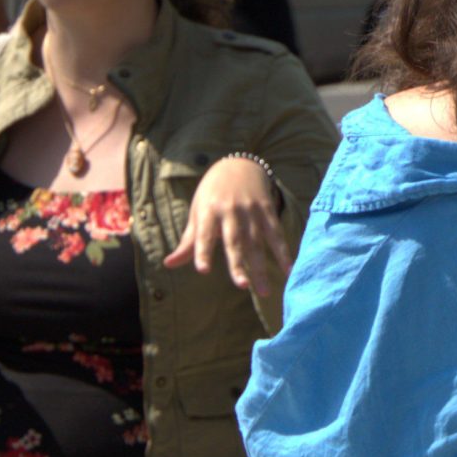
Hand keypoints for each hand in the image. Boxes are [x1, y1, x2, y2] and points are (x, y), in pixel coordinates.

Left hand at [162, 158, 291, 299]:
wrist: (240, 164)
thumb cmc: (212, 194)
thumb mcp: (197, 212)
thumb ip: (188, 241)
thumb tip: (168, 264)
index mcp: (208, 211)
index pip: (204, 235)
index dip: (203, 252)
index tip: (203, 271)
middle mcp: (231, 211)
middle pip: (236, 242)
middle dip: (239, 265)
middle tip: (243, 287)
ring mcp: (252, 210)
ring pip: (258, 243)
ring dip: (262, 268)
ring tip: (264, 292)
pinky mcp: (268, 211)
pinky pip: (276, 235)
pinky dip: (283, 253)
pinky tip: (288, 269)